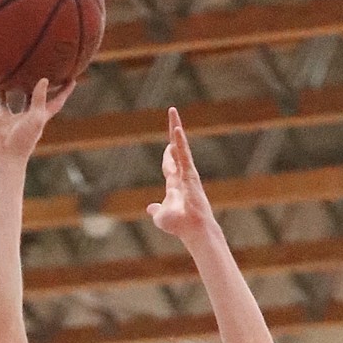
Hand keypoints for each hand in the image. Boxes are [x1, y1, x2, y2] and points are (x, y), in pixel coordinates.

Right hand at [0, 75, 74, 163]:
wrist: (4, 161)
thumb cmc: (23, 142)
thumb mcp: (36, 118)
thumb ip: (39, 99)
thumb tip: (44, 79)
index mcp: (37, 118)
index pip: (54, 103)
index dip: (63, 92)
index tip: (72, 78)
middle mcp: (22, 118)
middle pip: (28, 99)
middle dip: (31, 86)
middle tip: (33, 67)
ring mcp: (6, 121)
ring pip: (4, 101)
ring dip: (2, 90)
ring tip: (2, 72)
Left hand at [147, 107, 216, 242]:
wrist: (193, 230)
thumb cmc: (179, 226)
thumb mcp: (161, 217)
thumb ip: (156, 210)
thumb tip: (150, 208)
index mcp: (175, 185)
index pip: (169, 165)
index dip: (167, 156)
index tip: (167, 147)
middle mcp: (182, 175)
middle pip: (176, 149)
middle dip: (173, 132)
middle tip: (172, 114)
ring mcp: (187, 173)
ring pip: (180, 146)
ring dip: (176, 129)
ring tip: (172, 112)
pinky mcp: (190, 174)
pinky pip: (184, 154)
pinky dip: (180, 142)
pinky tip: (176, 130)